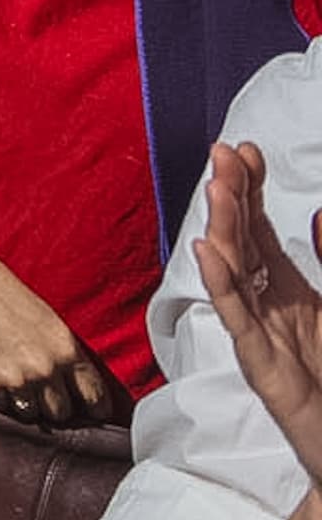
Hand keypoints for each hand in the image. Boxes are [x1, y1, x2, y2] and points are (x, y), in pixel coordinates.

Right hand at [0, 226, 125, 425]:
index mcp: (66, 349)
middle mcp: (43, 368)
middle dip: (54, 404)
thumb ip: (65, 355)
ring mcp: (13, 378)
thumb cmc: (3, 294)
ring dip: (26, 403)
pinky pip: (0, 406)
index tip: (93, 413)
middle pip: (61, 412)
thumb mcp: (48, 321)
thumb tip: (75, 388)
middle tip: (44, 391)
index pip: (94, 397)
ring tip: (16, 380)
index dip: (95, 409)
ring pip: (31, 415)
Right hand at [199, 142, 321, 483]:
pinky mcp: (263, 369)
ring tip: (217, 187)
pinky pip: (237, 321)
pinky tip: (208, 251)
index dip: (250, 190)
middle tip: (223, 153)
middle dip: (231, 197)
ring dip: (222, 229)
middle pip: (241, 243)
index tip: (242, 150)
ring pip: (233, 275)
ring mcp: (262, 338)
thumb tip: (318, 219)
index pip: (258, 231)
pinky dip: (220, 284)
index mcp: (289, 296)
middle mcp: (269, 311)